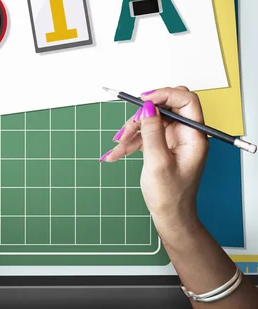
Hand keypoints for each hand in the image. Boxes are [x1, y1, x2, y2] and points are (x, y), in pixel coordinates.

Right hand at [103, 87, 208, 232]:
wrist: (169, 216)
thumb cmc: (170, 196)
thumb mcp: (157, 162)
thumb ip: (153, 131)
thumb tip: (149, 107)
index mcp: (194, 137)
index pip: (186, 100)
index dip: (165, 94)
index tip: (144, 100)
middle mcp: (186, 134)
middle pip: (166, 107)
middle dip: (144, 114)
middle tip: (131, 125)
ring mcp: (174, 139)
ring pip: (152, 119)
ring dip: (133, 130)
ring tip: (119, 145)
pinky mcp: (162, 145)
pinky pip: (145, 134)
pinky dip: (131, 141)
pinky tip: (117, 153)